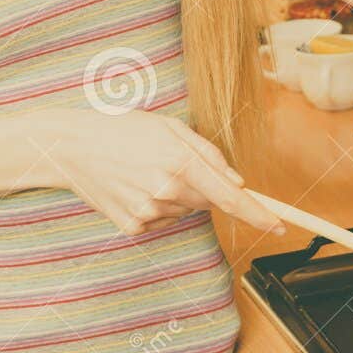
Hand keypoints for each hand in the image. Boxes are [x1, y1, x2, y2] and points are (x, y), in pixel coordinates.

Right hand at [50, 109, 283, 236]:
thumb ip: (208, 153)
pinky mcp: (132, 226)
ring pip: (184, 209)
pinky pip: (161, 219)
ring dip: (176, 193)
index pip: (232, 198)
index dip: (259, 214)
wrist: (71, 146)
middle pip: (208, 201)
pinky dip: (155, 204)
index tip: (280, 225)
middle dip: (202, 185)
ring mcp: (148, 213)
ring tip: (145, 169)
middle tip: (170, 161)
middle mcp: (167, 192)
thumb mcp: (169, 127)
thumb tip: (238, 181)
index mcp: (181, 163)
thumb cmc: (123, 129)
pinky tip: (133, 186)